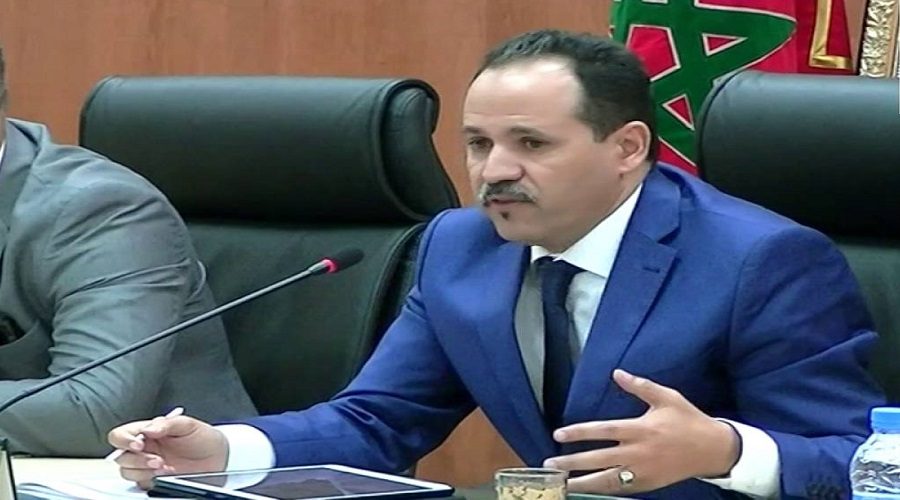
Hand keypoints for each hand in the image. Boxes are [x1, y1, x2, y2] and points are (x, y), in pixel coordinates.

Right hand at [107, 415, 227, 489]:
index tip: (139, 443)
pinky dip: (149, 480)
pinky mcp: (153, 479)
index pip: (122, 434)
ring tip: (163, 466)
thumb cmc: (203, 438)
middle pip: (121, 455)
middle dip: (135, 458)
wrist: (219, 457)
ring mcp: (147, 465)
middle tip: (156, 459)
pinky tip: (165, 474)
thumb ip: (167, 424)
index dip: (125, 439)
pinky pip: (140, 483)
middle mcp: (145, 448)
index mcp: (149, 431)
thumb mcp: (188, 424)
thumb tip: (148, 429)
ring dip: (142, 470)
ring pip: (127, 471)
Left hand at [543, 369, 738, 494]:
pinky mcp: (649, 484)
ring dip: (583, 483)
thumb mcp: (667, 397)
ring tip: (562, 484)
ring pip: (608, 480)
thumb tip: (617, 373)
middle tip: (549, 466)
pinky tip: (588, 490)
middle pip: (599, 459)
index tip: (558, 436)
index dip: (579, 433)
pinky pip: (622, 489)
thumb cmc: (688, 420)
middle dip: (573, 463)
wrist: (713, 449)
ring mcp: (643, 471)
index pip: (603, 431)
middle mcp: (638, 452)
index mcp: (641, 429)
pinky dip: (604, 491)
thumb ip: (640, 386)